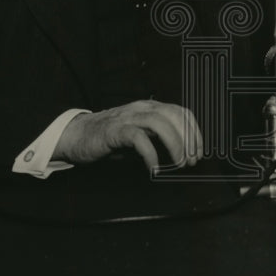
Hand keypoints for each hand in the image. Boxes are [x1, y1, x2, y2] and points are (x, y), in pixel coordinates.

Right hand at [53, 100, 203, 170]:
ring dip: (174, 144)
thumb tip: (183, 151)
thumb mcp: (139, 132)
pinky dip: (150, 154)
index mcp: (150, 107)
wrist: (76, 135)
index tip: (199, 150)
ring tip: (178, 163)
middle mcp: (141, 108)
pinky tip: (153, 168)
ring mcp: (128, 118)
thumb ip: (157, 136)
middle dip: (188, 138)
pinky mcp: (114, 131)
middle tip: (191, 160)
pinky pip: (138, 138)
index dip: (194, 131)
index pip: (181, 112)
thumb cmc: (109, 136)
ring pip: (160, 123)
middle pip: (174, 115)